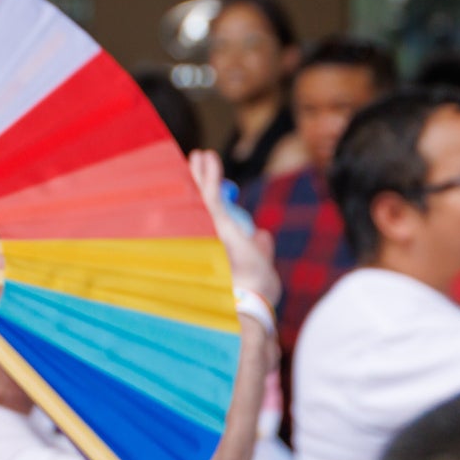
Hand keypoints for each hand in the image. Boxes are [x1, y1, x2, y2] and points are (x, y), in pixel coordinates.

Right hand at [190, 150, 280, 308]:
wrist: (249, 305)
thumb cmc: (255, 292)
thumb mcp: (262, 265)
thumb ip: (260, 248)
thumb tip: (263, 234)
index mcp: (220, 245)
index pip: (212, 214)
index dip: (210, 195)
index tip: (208, 181)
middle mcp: (207, 237)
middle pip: (200, 204)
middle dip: (198, 180)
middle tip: (196, 160)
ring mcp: (206, 230)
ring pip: (200, 196)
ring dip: (200, 173)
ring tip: (199, 155)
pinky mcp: (213, 224)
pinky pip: (209, 195)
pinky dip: (209, 176)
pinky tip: (207, 159)